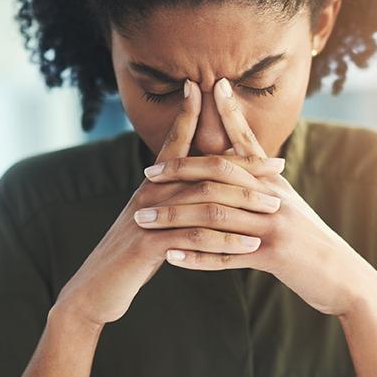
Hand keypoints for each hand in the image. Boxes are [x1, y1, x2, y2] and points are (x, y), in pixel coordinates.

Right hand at [53, 80, 285, 327]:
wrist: (97, 288)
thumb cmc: (132, 253)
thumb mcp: (153, 219)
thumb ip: (174, 198)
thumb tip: (201, 182)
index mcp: (153, 183)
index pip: (176, 140)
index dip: (191, 114)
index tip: (211, 89)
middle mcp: (150, 193)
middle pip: (205, 169)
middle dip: (245, 167)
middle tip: (279, 167)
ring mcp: (149, 218)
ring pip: (205, 202)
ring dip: (244, 205)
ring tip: (274, 209)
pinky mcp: (148, 246)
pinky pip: (195, 239)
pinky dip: (225, 242)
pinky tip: (250, 247)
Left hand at [136, 77, 376, 316]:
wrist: (343, 277)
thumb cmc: (312, 242)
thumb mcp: (290, 204)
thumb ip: (264, 184)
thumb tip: (239, 163)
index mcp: (275, 183)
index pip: (247, 143)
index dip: (229, 114)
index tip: (207, 88)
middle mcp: (274, 197)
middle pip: (220, 175)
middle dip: (180, 171)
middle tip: (147, 173)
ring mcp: (274, 225)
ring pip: (215, 215)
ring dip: (175, 217)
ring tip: (144, 219)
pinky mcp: (274, 255)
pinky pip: (226, 255)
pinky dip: (196, 256)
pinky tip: (171, 256)